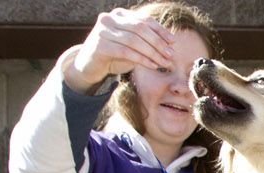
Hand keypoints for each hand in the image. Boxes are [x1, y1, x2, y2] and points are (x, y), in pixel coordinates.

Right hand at [63, 7, 178, 93]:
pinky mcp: (99, 45)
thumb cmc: (115, 55)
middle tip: (170, 55)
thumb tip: (171, 44)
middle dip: (158, 42)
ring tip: (164, 63)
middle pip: (140, 28)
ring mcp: (102, 31)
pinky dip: (141, 59)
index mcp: (120, 15)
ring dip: (152, 53)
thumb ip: (147, 41)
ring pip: (134, 40)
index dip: (160, 31)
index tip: (173, 42)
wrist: (90, 66)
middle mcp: (109, 19)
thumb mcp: (133, 45)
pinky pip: (125, 52)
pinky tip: (152, 65)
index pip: (144, 20)